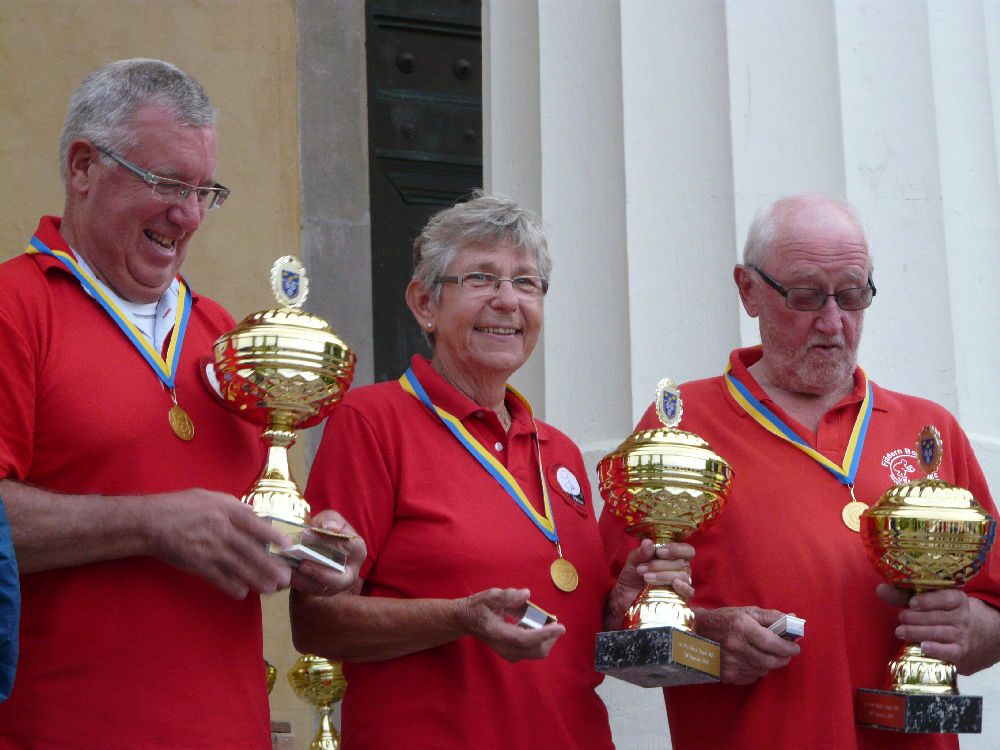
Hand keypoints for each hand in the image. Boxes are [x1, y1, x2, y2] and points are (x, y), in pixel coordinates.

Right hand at [141, 489, 291, 599]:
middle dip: (269, 566)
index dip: (273, 536)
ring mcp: (209, 549)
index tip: (287, 546)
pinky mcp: (197, 564)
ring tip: (270, 589)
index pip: (255, 524)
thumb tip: (253, 513)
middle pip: (250, 550)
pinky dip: (231, 586)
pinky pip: (218, 577)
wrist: (151, 522)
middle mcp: (221, 530)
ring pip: (238, 567)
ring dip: (256, 579)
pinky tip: (242, 593)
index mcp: (226, 511)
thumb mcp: (210, 497)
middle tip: (285, 578)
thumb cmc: (180, 506)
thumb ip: (233, 505)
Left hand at [290, 510, 366, 595]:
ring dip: (303, 580)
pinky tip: (283, 573)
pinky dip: (294, 582)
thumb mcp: (328, 519)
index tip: (314, 534)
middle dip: (321, 573)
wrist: (309, 547)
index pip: (352, 548)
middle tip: (303, 565)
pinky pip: (305, 590)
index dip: (334, 542)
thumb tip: (330, 527)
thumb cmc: (323, 532)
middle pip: (340, 579)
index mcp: (357, 551)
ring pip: (320, 588)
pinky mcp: (316, 591)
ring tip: (289, 570)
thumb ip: (331, 519)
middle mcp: (349, 572)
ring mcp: (333, 585)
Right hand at [461, 587, 565, 661]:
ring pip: (536, 652)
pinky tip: (537, 625)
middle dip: (549, 636)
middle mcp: (504, 648)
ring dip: (546, 638)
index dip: (544, 634)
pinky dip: (540, 639)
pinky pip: (532, 651)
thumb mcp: (490, 596)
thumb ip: (507, 596)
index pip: (525, 639)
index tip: (561, 627)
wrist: (467, 621)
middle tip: (553, 619)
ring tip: (547, 621)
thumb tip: (526, 594)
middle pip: (535, 650)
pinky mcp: (512, 654)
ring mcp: (508, 654)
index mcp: (498, 633)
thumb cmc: (479, 606)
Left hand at [605, 539, 694, 628]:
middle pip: (681, 563)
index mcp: (673, 557)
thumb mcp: (634, 561)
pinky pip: (690, 592)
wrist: (626, 596)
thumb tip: (648, 542)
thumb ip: (641, 552)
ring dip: (663, 575)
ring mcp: (681, 585)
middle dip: (659, 564)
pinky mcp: (680, 599)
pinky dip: (684, 587)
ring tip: (645, 578)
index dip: (676, 549)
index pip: (687, 550)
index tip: (659, 552)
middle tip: (641, 568)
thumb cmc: (632, 575)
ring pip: (682, 576)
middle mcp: (681, 570)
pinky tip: (675, 584)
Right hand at [693, 606, 800, 684]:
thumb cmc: (724, 619)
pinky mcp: (727, 675)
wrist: (695, 632)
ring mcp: (730, 663)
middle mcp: (736, 647)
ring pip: (762, 670)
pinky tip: (749, 660)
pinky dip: (756, 670)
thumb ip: (771, 616)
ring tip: (763, 653)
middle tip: (786, 653)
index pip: (773, 643)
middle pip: (770, 661)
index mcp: (742, 627)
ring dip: (768, 663)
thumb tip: (794, 621)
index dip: (788, 647)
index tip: (795, 647)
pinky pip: (752, 677)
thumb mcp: (747, 611)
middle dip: (783, 658)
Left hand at [877, 583, 972, 664]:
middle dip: (915, 618)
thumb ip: (902, 595)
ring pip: (939, 633)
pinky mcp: (959, 651)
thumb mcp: (924, 600)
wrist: (966, 634)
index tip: (911, 603)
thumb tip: (880, 589)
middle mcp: (963, 616)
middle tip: (900, 618)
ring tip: (900, 632)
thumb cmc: (937, 612)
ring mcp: (962, 635)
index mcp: (956, 598)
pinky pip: (949, 651)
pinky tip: (923, 647)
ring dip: (917, 632)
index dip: (929, 600)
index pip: (947, 598)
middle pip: (937, 617)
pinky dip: (936, 650)